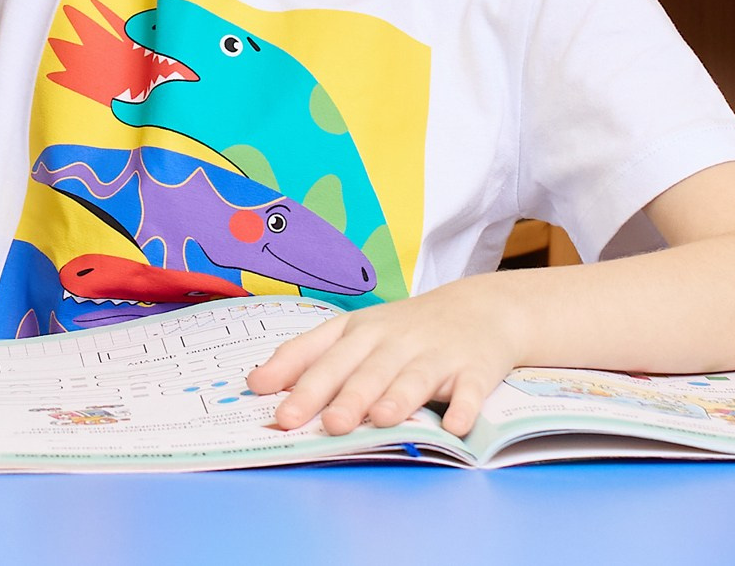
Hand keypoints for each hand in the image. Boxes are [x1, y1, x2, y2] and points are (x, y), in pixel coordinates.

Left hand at [247, 278, 523, 437]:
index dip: (297, 379)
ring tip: (380, 419)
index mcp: (358, 331)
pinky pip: (470, 390)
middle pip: (365, 370)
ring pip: (412, 377)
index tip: (273, 406)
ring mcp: (435, 354)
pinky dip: (463, 407)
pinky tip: (454, 425)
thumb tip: (255, 384)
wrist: (479, 308)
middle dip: (345, 396)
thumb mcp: (354, 333)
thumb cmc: (403, 330)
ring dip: (396, 397)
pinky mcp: (475, 369)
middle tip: (328, 424)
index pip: (322, 354)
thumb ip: (307, 358)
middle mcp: (393, 340)